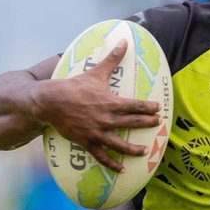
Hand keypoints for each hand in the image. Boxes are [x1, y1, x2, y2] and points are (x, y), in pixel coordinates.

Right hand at [39, 41, 161, 171]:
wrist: (51, 101)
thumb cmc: (74, 86)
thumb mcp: (95, 72)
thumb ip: (112, 59)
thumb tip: (124, 41)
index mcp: (110, 103)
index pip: (135, 106)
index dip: (148, 107)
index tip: (158, 108)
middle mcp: (106, 119)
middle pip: (132, 124)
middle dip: (147, 124)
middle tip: (157, 124)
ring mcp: (97, 133)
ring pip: (120, 144)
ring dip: (134, 149)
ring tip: (144, 151)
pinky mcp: (87, 142)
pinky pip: (102, 156)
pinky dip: (112, 164)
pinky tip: (121, 169)